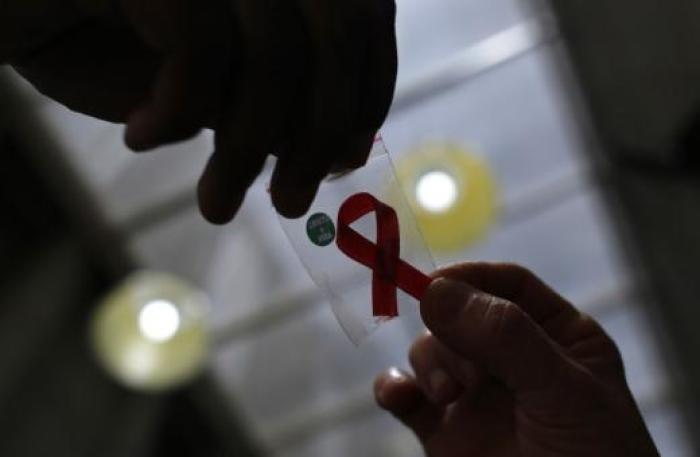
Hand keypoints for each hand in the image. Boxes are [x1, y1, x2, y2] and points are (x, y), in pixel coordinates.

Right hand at [9, 0, 396, 221]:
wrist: (6, 11)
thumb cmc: (101, 40)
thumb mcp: (208, 83)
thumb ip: (274, 100)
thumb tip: (345, 145)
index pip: (362, 15)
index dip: (367, 91)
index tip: (344, 159)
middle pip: (337, 29)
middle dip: (320, 130)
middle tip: (288, 204)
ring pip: (275, 50)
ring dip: (247, 148)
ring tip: (214, 203)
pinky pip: (202, 43)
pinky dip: (180, 110)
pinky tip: (143, 136)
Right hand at [375, 263, 659, 456]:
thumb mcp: (562, 392)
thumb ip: (507, 338)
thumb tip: (437, 290)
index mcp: (556, 337)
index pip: (510, 285)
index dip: (473, 277)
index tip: (437, 283)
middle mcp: (511, 359)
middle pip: (461, 314)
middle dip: (452, 333)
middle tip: (463, 368)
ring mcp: (475, 395)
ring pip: (431, 350)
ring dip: (430, 364)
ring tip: (448, 396)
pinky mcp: (443, 430)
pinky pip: (406, 395)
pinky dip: (393, 388)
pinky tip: (396, 396)